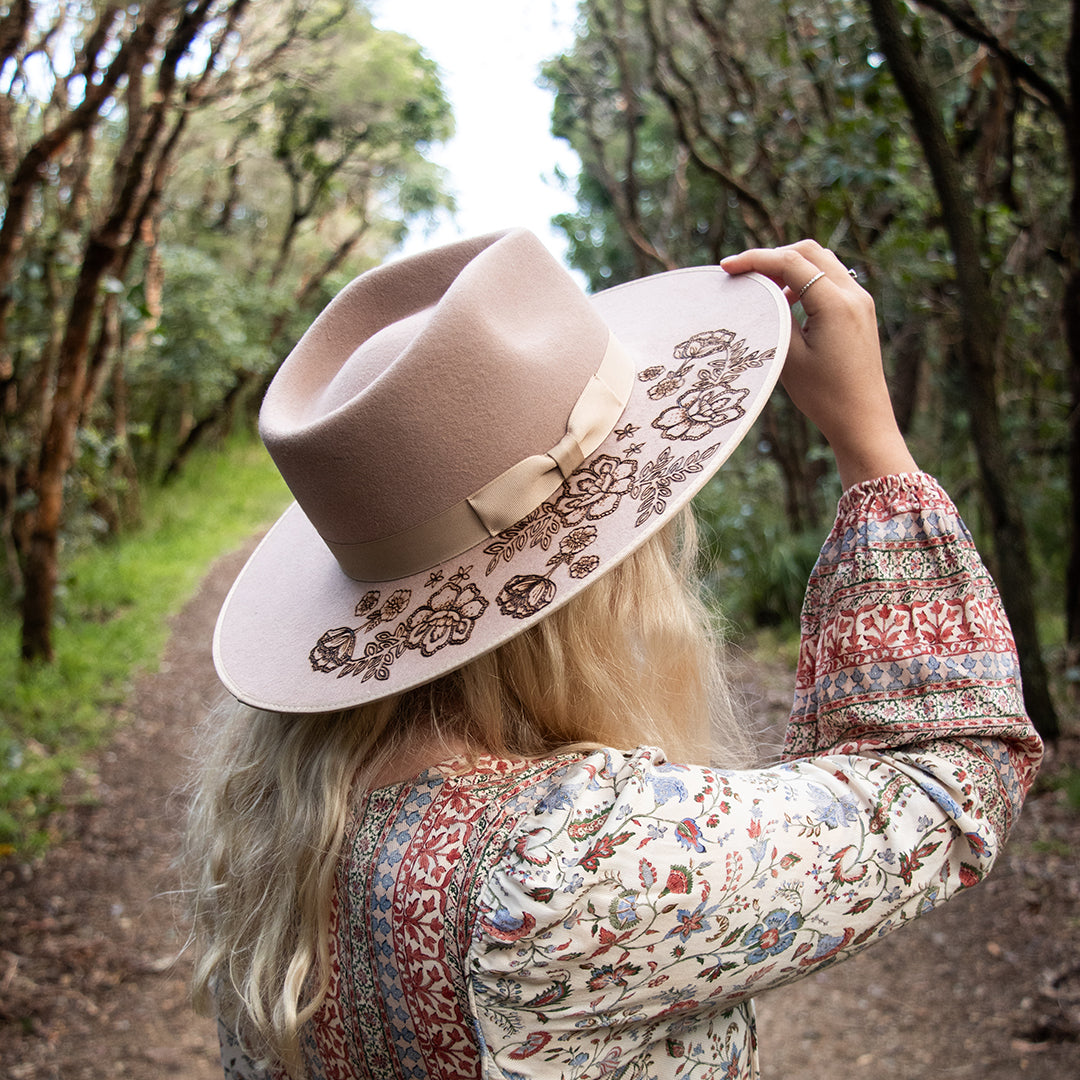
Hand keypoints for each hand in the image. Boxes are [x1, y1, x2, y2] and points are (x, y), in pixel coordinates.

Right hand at [721, 239, 916, 489]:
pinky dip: (806, 280)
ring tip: (764, 288)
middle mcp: (854, 295)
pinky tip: (787, 301)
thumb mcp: (790, 357)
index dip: (756, 259)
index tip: (728, 267)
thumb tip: (762, 292)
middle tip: (745, 274)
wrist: (862, 421)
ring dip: (791, 266)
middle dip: (774, 256)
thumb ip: (776, 316)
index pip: (792, 262)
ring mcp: (861, 301)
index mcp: (836, 304)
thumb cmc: (825, 396)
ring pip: (822, 262)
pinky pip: (831, 280)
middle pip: (809, 252)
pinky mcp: (861, 312)